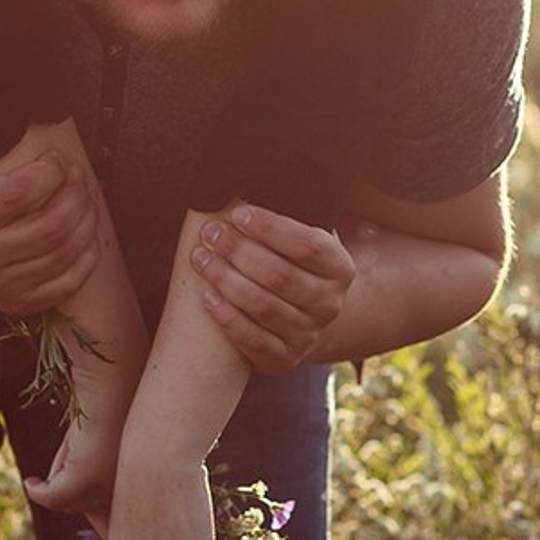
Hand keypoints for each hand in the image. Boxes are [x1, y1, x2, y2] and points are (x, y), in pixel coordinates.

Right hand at [0, 139, 97, 315]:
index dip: (47, 174)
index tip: (57, 160)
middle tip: (80, 176)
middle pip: (48, 227)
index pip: (14, 195)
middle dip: (76, 195)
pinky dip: (88, 255)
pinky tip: (90, 233)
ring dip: (87, 220)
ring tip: (88, 196)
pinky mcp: (20, 303)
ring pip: (63, 252)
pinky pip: (68, 281)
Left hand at [189, 203, 357, 372]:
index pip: (308, 244)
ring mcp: (308, 334)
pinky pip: (253, 340)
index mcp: (339, 266)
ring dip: (226, 279)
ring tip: (200, 257)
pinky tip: (207, 296)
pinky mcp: (284, 358)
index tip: (238, 212)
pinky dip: (228, 318)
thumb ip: (286, 216)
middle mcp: (329, 303)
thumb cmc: (290, 261)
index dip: (271, 228)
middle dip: (239, 251)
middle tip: (210, 232)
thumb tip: (246, 182)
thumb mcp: (300, 237)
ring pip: (263, 306)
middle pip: (280, 275)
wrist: (301, 314)